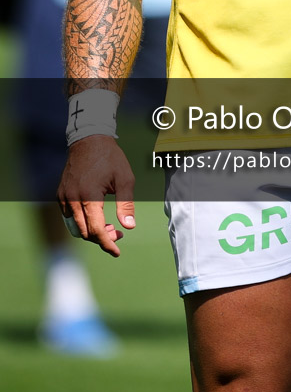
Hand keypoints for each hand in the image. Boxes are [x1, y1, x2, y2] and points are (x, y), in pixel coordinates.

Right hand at [57, 135, 135, 256]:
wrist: (89, 139)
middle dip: (102, 238)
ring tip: (108, 226)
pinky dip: (82, 222)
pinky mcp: (60, 194)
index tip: (117, 252)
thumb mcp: (125, 178)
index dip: (107, 243)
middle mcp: (73, 198)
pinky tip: (96, 216)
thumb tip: (129, 227)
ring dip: (91, 232)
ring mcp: (64, 197)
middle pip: (85, 232)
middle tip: (118, 233)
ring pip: (75, 227)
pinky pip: (69, 217)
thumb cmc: (110, 158)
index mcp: (89, 195)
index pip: (96, 229)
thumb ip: (126, 204)